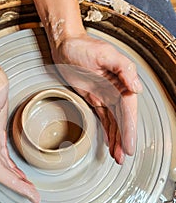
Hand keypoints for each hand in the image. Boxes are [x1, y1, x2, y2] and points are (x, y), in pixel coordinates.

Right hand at [0, 67, 39, 202]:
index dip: (12, 183)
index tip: (28, 193)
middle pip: (0, 172)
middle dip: (18, 186)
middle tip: (35, 196)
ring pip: (2, 167)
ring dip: (16, 180)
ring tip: (30, 190)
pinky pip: (3, 158)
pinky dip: (12, 168)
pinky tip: (20, 174)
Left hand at [52, 34, 141, 163]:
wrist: (65, 45)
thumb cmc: (83, 46)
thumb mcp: (104, 53)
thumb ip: (123, 68)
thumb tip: (136, 88)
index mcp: (122, 82)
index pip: (128, 111)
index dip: (129, 130)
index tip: (129, 146)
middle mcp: (116, 91)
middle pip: (122, 120)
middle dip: (123, 140)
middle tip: (122, 157)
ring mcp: (105, 97)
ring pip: (114, 123)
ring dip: (116, 140)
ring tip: (117, 157)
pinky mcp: (95, 99)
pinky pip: (104, 119)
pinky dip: (108, 132)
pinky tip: (110, 143)